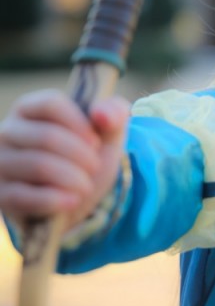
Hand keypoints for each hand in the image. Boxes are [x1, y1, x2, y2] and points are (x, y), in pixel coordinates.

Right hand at [0, 89, 129, 232]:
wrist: (76, 199)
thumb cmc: (87, 158)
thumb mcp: (106, 135)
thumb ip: (113, 115)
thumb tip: (102, 113)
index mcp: (30, 109)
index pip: (51, 104)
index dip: (79, 123)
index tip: (96, 142)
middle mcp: (8, 132)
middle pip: (47, 136)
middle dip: (81, 156)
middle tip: (94, 168)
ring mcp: (1, 163)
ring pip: (39, 166)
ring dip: (73, 179)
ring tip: (86, 186)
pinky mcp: (1, 194)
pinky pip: (24, 196)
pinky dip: (55, 200)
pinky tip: (72, 201)